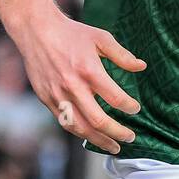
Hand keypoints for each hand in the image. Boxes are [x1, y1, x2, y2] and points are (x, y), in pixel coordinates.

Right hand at [10, 11, 145, 153]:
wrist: (36, 31)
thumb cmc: (72, 33)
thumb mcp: (101, 38)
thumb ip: (122, 55)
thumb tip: (142, 67)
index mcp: (89, 70)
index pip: (114, 98)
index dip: (128, 107)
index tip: (135, 109)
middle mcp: (73, 86)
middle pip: (98, 120)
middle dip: (117, 132)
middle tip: (130, 137)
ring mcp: (58, 95)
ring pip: (80, 127)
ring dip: (98, 140)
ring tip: (113, 147)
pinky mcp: (46, 99)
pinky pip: (65, 122)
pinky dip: (80, 132)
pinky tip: (91, 136)